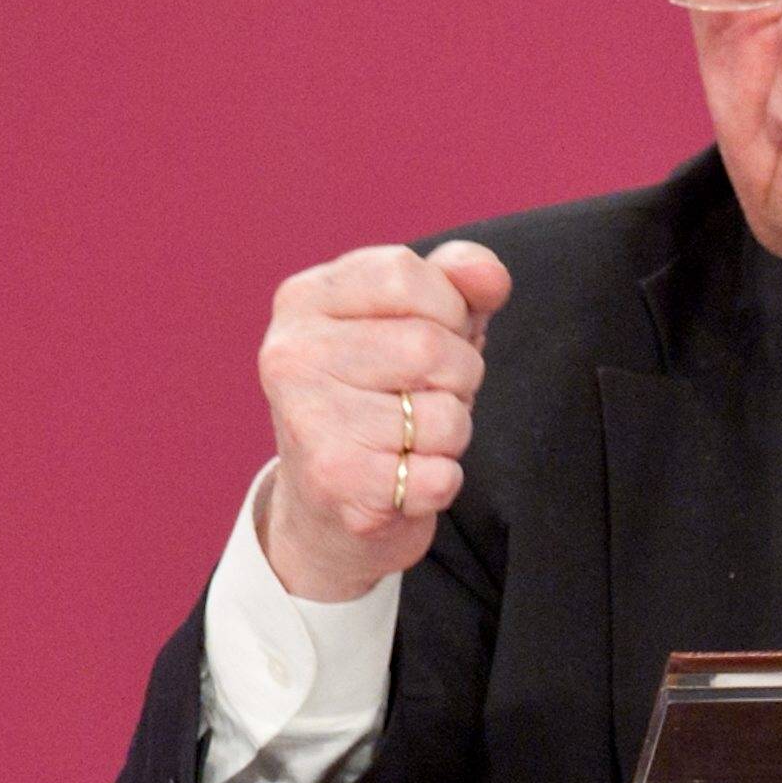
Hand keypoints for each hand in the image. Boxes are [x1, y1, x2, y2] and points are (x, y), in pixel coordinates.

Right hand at [253, 238, 514, 602]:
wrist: (326, 507)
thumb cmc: (380, 397)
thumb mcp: (412, 321)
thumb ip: (456, 282)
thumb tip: (490, 277)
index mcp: (303, 300)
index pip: (405, 274)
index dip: (448, 309)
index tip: (433, 336)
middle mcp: (292, 357)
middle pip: (430, 347)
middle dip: (458, 377)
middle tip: (426, 397)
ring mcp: (309, 423)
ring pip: (443, 416)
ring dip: (451, 434)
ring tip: (412, 438)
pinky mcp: (337, 486)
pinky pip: (439, 476)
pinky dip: (440, 481)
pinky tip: (403, 478)